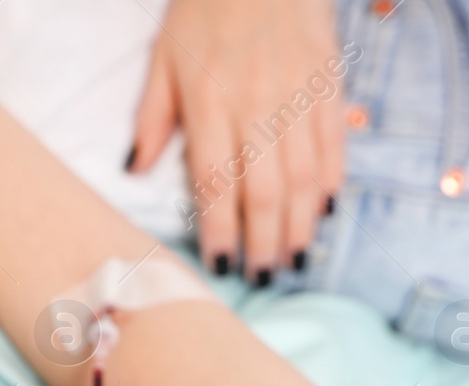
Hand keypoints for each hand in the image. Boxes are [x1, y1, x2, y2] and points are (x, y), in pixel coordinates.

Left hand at [129, 0, 346, 283]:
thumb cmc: (204, 7)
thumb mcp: (164, 56)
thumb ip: (152, 116)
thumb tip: (134, 170)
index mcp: (209, 100)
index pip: (216, 182)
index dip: (220, 230)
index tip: (220, 266)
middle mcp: (256, 103)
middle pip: (265, 190)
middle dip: (264, 241)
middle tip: (264, 276)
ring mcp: (297, 94)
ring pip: (304, 176)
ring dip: (300, 224)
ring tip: (295, 256)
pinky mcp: (328, 82)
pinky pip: (333, 143)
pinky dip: (330, 180)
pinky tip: (324, 210)